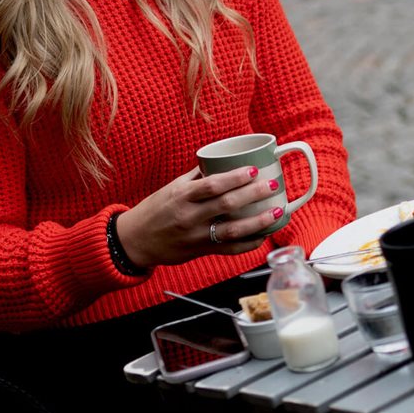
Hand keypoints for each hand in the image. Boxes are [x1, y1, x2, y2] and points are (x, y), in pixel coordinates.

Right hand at [115, 165, 285, 269]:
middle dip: (253, 194)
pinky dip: (250, 243)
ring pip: (232, 230)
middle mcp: (189, 216)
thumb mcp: (173, 188)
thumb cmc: (156, 209)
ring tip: (277, 211)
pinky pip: (230, 249)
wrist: (136, 240)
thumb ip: (198, 176)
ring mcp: (196, 236)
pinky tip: (264, 234)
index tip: (253, 170)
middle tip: (272, 185)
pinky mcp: (201, 251)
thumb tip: (223, 160)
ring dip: (258, 221)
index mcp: (181, 196)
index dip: (234, 177)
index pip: (211, 185)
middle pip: (226, 205)